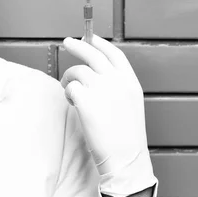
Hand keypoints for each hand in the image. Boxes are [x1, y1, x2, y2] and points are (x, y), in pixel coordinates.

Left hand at [60, 35, 147, 178]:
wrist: (125, 158)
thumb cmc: (125, 136)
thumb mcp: (129, 104)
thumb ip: (116, 85)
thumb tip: (94, 70)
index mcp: (130, 82)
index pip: (114, 54)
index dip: (100, 43)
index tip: (89, 37)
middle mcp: (117, 82)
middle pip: (93, 54)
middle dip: (78, 46)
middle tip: (67, 43)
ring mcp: (102, 90)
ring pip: (77, 71)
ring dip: (69, 78)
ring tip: (70, 92)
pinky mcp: (86, 100)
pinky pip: (70, 87)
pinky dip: (68, 93)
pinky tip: (72, 104)